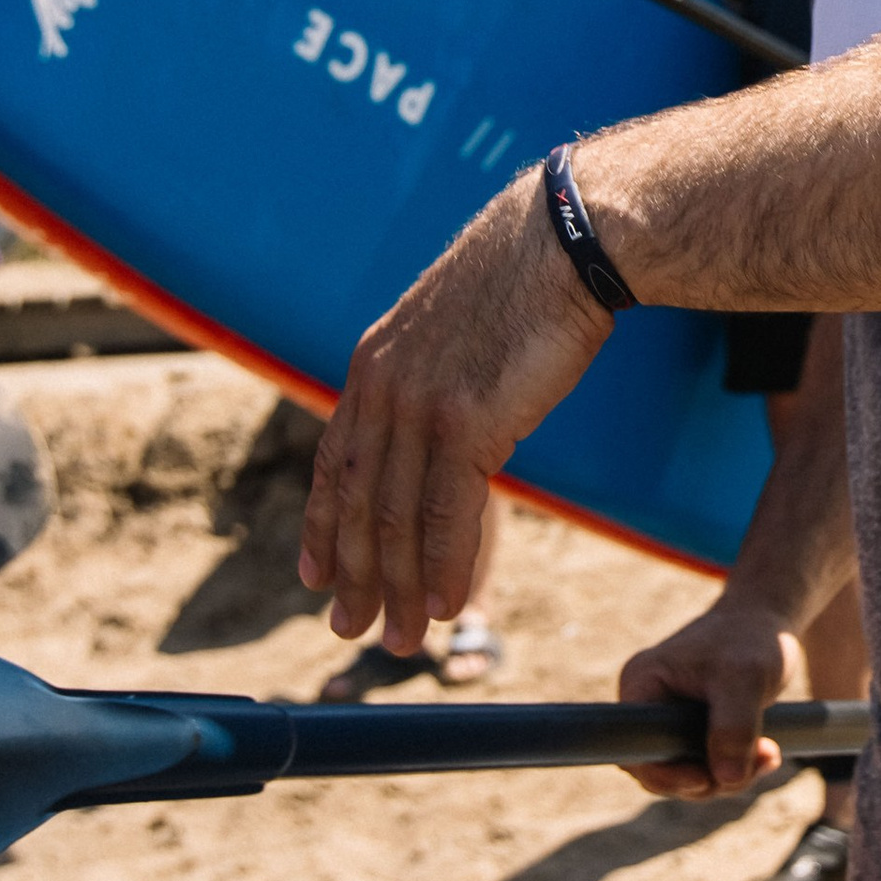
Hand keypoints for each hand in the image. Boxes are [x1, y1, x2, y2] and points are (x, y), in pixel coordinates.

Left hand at [300, 168, 612, 649]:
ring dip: (400, 588)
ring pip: (396, 519)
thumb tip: (445, 422)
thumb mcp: (456, 330)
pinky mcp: (466, 421)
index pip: (334, 462)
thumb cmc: (526, 281)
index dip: (322, 526)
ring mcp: (420, 405)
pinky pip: (446, 513)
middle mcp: (383, 388)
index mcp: (374, 364)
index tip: (314, 576)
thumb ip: (434, 379)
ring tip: (402, 639)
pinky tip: (449, 606)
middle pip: (358, 503)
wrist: (566, 241)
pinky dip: (445, 568)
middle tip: (352, 631)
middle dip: (355, 576)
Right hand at [618, 592, 811, 797]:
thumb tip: (725, 778)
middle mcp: (646, 705)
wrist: (767, 621)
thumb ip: (735, 725)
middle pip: (660, 771)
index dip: (666, 775)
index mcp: (642, 685)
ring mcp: (667, 721)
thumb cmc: (751, 638)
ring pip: (687, 775)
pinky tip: (768, 752)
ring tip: (769, 752)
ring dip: (729, 776)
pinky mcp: (690, 730)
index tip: (707, 778)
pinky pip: (705, 767)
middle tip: (758, 761)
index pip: (634, 750)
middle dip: (709, 779)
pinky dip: (736, 768)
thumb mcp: (746, 677)